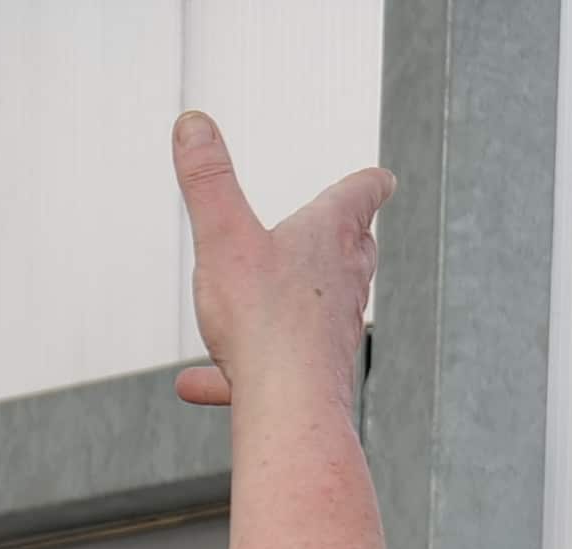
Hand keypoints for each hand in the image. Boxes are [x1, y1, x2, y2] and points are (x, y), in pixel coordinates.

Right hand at [168, 107, 389, 414]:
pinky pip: (273, 365)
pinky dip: (237, 369)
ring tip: (260, 306)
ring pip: (322, 307)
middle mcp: (343, 279)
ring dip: (295, 302)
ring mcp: (333, 328)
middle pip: (356, 248)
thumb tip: (192, 121)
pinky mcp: (312, 373)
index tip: (379, 179)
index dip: (366, 183)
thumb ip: (207, 180)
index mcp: (329, 236)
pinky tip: (193, 384)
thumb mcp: (222, 237)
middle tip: (345, 231)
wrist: (290, 403)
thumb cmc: (263, 318)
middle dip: (345, 238)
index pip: (361, 194)